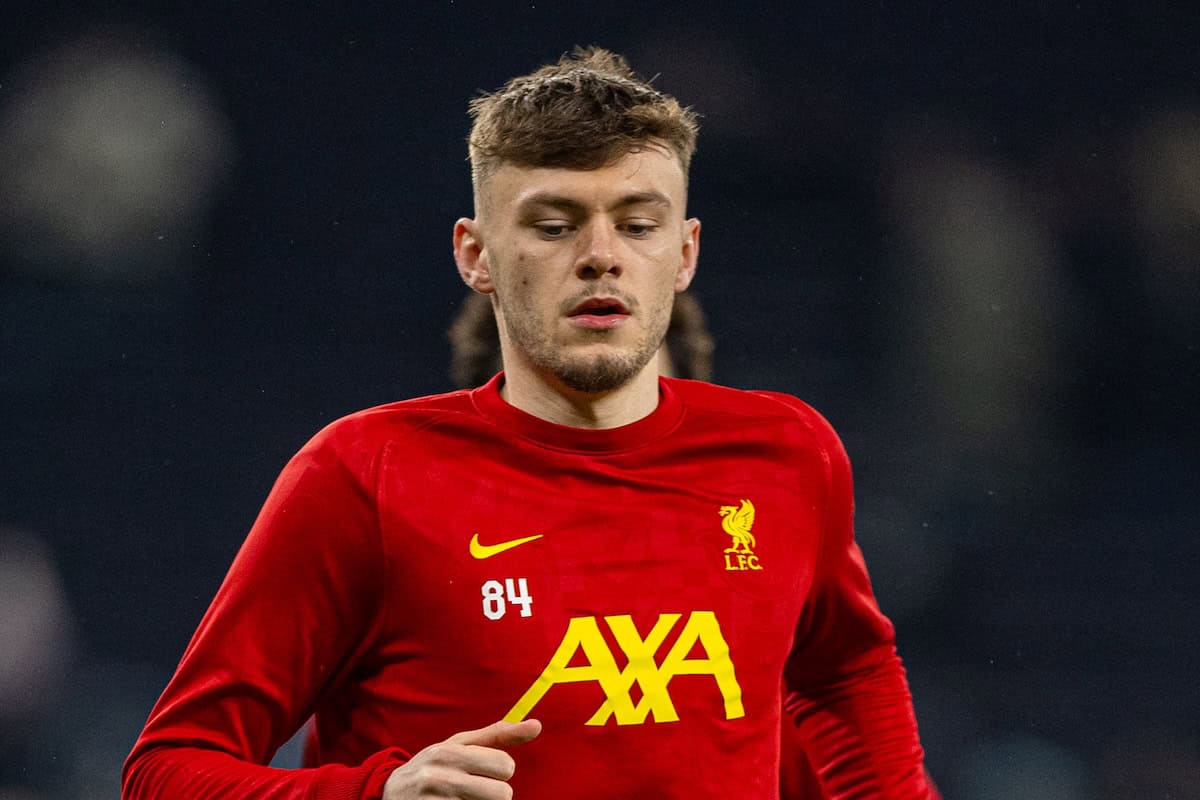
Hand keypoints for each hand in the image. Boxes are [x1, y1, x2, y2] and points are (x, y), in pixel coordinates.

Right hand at [382, 718, 541, 798]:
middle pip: (502, 795)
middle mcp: (441, 778)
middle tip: (478, 790)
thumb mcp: (459, 744)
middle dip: (496, 794)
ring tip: (464, 799)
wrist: (388, 793)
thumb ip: (498, 734)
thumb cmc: (435, 765)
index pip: (504, 765)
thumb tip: (538, 725)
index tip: (488, 771)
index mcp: (451, 753)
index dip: (502, 770)